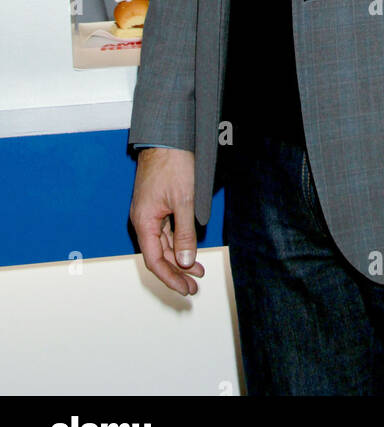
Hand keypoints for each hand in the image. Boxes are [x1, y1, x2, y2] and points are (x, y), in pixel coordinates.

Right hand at [129, 147, 204, 295]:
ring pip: (163, 243)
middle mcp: (143, 219)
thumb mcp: (184, 200)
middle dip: (176, 272)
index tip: (185, 288)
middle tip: (194, 286)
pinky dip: (177, 242)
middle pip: (158, 254)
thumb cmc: (172, 164)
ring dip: (178, 258)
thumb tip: (185, 261)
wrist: (166, 137)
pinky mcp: (157, 205)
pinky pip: (166, 231)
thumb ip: (184, 233)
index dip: (170, 277)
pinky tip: (189, 249)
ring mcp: (149, 212)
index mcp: (144, 221)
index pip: (154, 259)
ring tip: (197, 272)